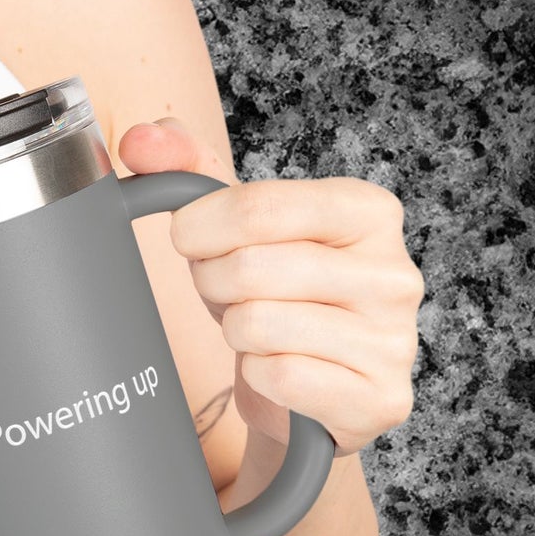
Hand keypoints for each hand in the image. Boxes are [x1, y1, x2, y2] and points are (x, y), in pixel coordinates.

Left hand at [117, 117, 423, 456]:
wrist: (309, 391)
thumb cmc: (273, 297)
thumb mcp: (234, 228)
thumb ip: (187, 169)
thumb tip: (140, 137)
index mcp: (367, 210)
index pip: (257, 206)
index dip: (200, 229)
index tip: (190, 240)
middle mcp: (394, 271)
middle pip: (250, 268)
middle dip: (213, 285)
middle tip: (227, 295)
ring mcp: (394, 339)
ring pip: (256, 325)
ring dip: (236, 333)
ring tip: (258, 333)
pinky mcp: (379, 398)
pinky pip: (277, 377)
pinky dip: (259, 378)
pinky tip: (281, 372)